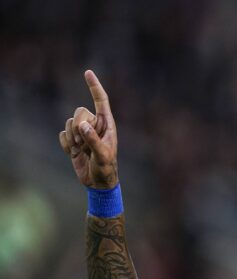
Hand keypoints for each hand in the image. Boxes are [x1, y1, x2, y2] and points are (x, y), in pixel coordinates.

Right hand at [59, 70, 117, 188]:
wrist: (98, 182)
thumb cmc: (106, 168)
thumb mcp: (103, 155)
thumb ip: (93, 140)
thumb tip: (82, 125)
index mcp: (107, 124)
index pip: (101, 101)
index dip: (94, 86)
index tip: (88, 72)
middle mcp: (95, 125)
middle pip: (79, 111)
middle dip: (77, 126)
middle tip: (82, 143)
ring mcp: (83, 132)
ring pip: (69, 123)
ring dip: (71, 137)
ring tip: (79, 150)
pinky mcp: (73, 140)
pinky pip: (62, 134)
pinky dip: (65, 144)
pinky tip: (73, 154)